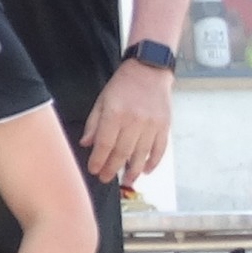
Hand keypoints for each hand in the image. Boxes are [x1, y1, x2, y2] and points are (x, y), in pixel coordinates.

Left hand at [82, 58, 172, 184]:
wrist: (149, 71)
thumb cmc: (122, 85)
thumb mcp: (102, 100)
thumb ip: (94, 123)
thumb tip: (86, 144)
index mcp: (115, 113)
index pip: (105, 144)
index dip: (98, 160)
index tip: (94, 170)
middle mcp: (134, 120)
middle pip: (122, 152)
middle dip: (112, 169)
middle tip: (105, 178)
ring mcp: (152, 124)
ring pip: (142, 154)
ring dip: (133, 171)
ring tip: (126, 181)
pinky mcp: (165, 125)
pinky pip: (160, 149)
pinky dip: (153, 162)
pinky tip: (146, 170)